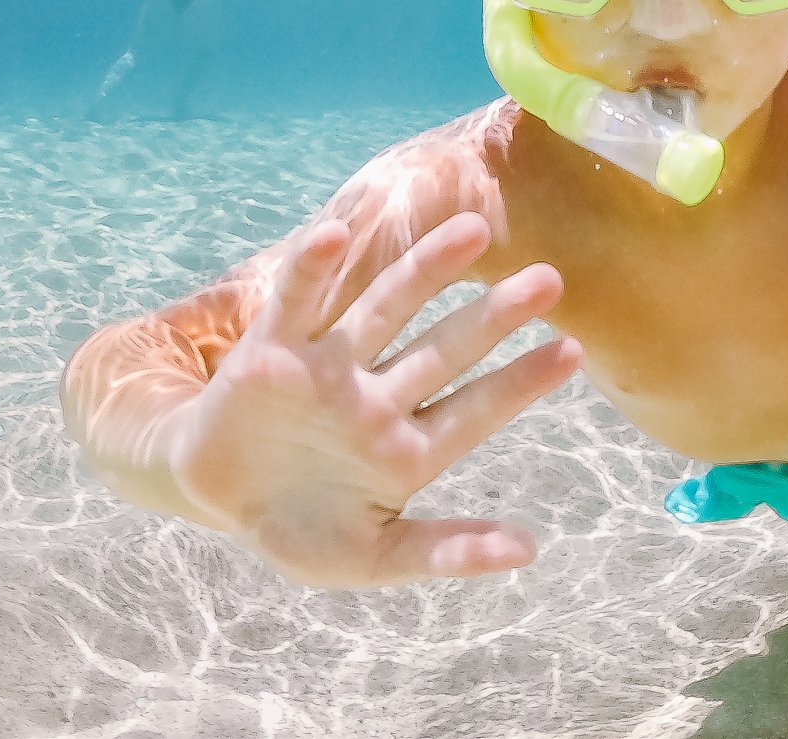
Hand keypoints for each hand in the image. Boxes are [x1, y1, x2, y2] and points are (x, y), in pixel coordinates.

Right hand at [169, 212, 580, 588]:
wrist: (216, 498)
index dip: (521, 382)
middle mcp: (375, 395)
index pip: (475, 410)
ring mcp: (328, 366)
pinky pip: (296, 300)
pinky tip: (335, 231)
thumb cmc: (299, 528)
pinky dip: (311, 266)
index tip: (571, 351)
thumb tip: (530, 550)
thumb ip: (445, 550)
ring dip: (425, 269)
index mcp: (406, 447)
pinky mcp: (272, 348)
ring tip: (472, 230)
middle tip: (549, 279)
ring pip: (383, 307)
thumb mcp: (371, 556)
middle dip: (493, 317)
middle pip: (442, 349)